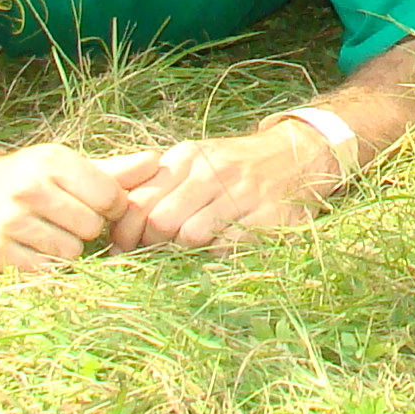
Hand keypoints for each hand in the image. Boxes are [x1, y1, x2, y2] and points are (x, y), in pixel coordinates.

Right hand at [0, 142, 127, 273]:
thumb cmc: (25, 177)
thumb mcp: (65, 166)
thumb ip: (114, 170)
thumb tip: (159, 161)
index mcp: (51, 161)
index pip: (111, 196)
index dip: (110, 208)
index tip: (95, 207)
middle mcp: (29, 188)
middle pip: (92, 227)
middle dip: (85, 229)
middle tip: (65, 221)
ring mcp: (8, 221)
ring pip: (70, 252)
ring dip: (65, 249)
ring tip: (46, 233)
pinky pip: (44, 271)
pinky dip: (44, 266)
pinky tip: (30, 249)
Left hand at [103, 126, 340, 248]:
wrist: (298, 157)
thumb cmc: (235, 167)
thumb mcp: (195, 162)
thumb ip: (158, 185)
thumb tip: (116, 224)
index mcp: (189, 157)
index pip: (140, 200)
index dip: (125, 232)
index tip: (122, 249)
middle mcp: (214, 171)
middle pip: (161, 221)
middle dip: (151, 246)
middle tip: (153, 256)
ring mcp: (242, 194)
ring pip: (190, 236)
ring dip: (184, 251)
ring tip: (189, 250)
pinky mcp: (267, 218)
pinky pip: (226, 247)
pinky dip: (216, 255)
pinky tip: (219, 248)